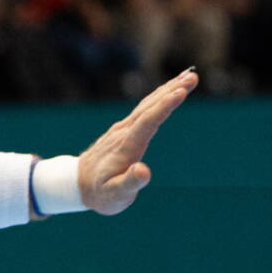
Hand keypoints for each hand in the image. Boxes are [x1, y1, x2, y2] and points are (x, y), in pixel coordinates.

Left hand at [77, 69, 199, 215]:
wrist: (78, 183)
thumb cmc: (101, 193)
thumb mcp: (114, 195)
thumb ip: (129, 183)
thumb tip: (144, 171)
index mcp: (126, 147)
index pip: (147, 122)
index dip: (164, 106)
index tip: (180, 92)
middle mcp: (124, 132)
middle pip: (150, 107)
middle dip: (172, 90)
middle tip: (193, 77)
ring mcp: (123, 128)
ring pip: (148, 104)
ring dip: (168, 89)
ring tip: (189, 77)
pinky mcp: (125, 128)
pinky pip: (145, 108)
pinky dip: (159, 96)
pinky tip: (169, 91)